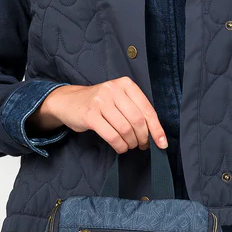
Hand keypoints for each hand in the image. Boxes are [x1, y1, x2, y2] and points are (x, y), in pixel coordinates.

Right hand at [27, 78, 168, 153]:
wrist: (69, 102)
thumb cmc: (98, 103)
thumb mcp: (118, 98)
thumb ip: (135, 109)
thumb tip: (155, 133)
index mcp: (125, 84)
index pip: (147, 109)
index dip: (156, 129)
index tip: (162, 143)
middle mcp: (113, 89)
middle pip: (137, 120)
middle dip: (143, 138)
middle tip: (142, 145)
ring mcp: (100, 101)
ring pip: (125, 129)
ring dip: (130, 143)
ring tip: (130, 146)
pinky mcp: (90, 115)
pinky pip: (112, 135)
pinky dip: (119, 145)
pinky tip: (120, 147)